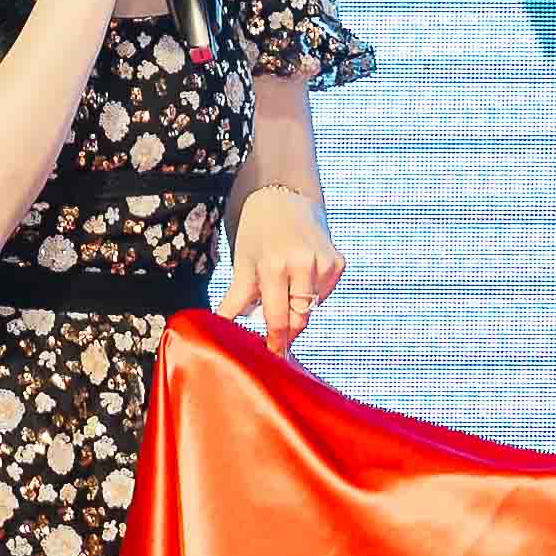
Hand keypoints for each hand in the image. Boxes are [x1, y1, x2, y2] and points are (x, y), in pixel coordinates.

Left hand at [221, 185, 342, 349]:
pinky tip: (300, 279)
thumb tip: (217, 329)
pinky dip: (312, 295)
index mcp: (274, 267)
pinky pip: (325, 294)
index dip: (276, 342)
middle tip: (276, 337)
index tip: (273, 357)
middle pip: (300, 318)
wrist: (284, 199)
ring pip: (313, 308)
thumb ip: (235, 300)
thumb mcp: (243, 264)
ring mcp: (325, 263)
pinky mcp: (338, 262)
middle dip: (287, 331)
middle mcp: (303, 265)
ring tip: (284, 292)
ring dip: (298, 309)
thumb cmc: (258, 233)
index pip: (278, 318)